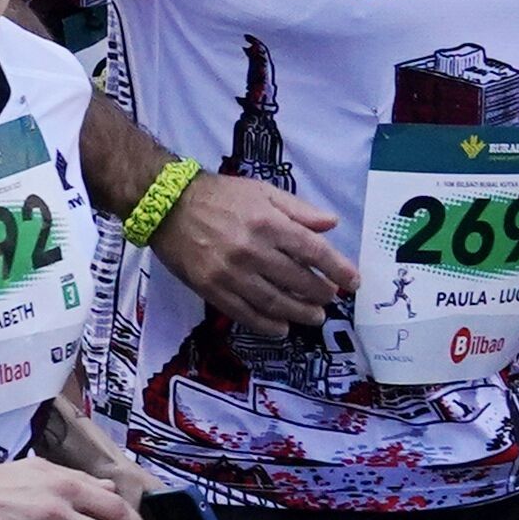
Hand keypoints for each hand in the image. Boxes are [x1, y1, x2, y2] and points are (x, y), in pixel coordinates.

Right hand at [159, 169, 355, 332]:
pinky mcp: (211, 288)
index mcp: (269, 224)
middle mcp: (253, 251)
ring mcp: (230, 273)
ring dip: (300, 313)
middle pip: (298, 281)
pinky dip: (267, 325)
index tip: (353, 283)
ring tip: (314, 317)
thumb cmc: (219, 195)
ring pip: (275, 302)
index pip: (315, 252)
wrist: (166, 205)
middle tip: (330, 300)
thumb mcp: (262, 192)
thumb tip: (332, 225)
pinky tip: (281, 328)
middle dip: (321, 294)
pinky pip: (244, 313)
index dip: (339, 270)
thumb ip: (298, 209)